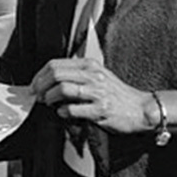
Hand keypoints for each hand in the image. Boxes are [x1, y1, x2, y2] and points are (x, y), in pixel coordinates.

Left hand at [30, 57, 153, 134]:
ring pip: (62, 89)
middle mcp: (93, 75)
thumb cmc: (118, 95)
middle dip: (41, 86)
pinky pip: (73, 109)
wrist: (141, 109)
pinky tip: (63, 113)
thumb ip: (77, 74)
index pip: (56, 64)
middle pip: (56, 74)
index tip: (34, 85)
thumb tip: (50, 80)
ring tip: (49, 103)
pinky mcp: (101, 109)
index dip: (40, 75)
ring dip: (50, 98)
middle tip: (37, 95)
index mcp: (89, 65)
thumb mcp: (98, 76)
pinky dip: (63, 112)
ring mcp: (97, 92)